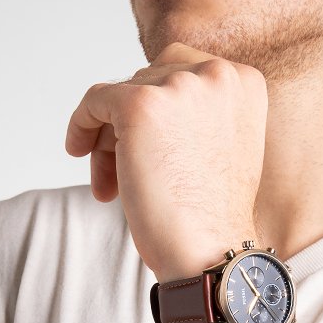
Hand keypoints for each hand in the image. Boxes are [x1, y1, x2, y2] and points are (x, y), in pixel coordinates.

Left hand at [64, 42, 268, 281]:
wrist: (211, 252)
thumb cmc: (213, 214)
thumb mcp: (222, 144)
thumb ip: (198, 110)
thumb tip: (143, 93)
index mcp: (243, 81)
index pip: (182, 70)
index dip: (160, 106)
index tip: (151, 145)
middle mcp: (217, 74)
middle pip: (151, 79)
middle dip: (133, 123)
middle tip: (125, 170)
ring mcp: (179, 86)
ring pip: (123, 93)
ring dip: (111, 136)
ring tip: (112, 184)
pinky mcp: (140, 104)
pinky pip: (95, 100)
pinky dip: (82, 124)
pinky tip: (79, 151)